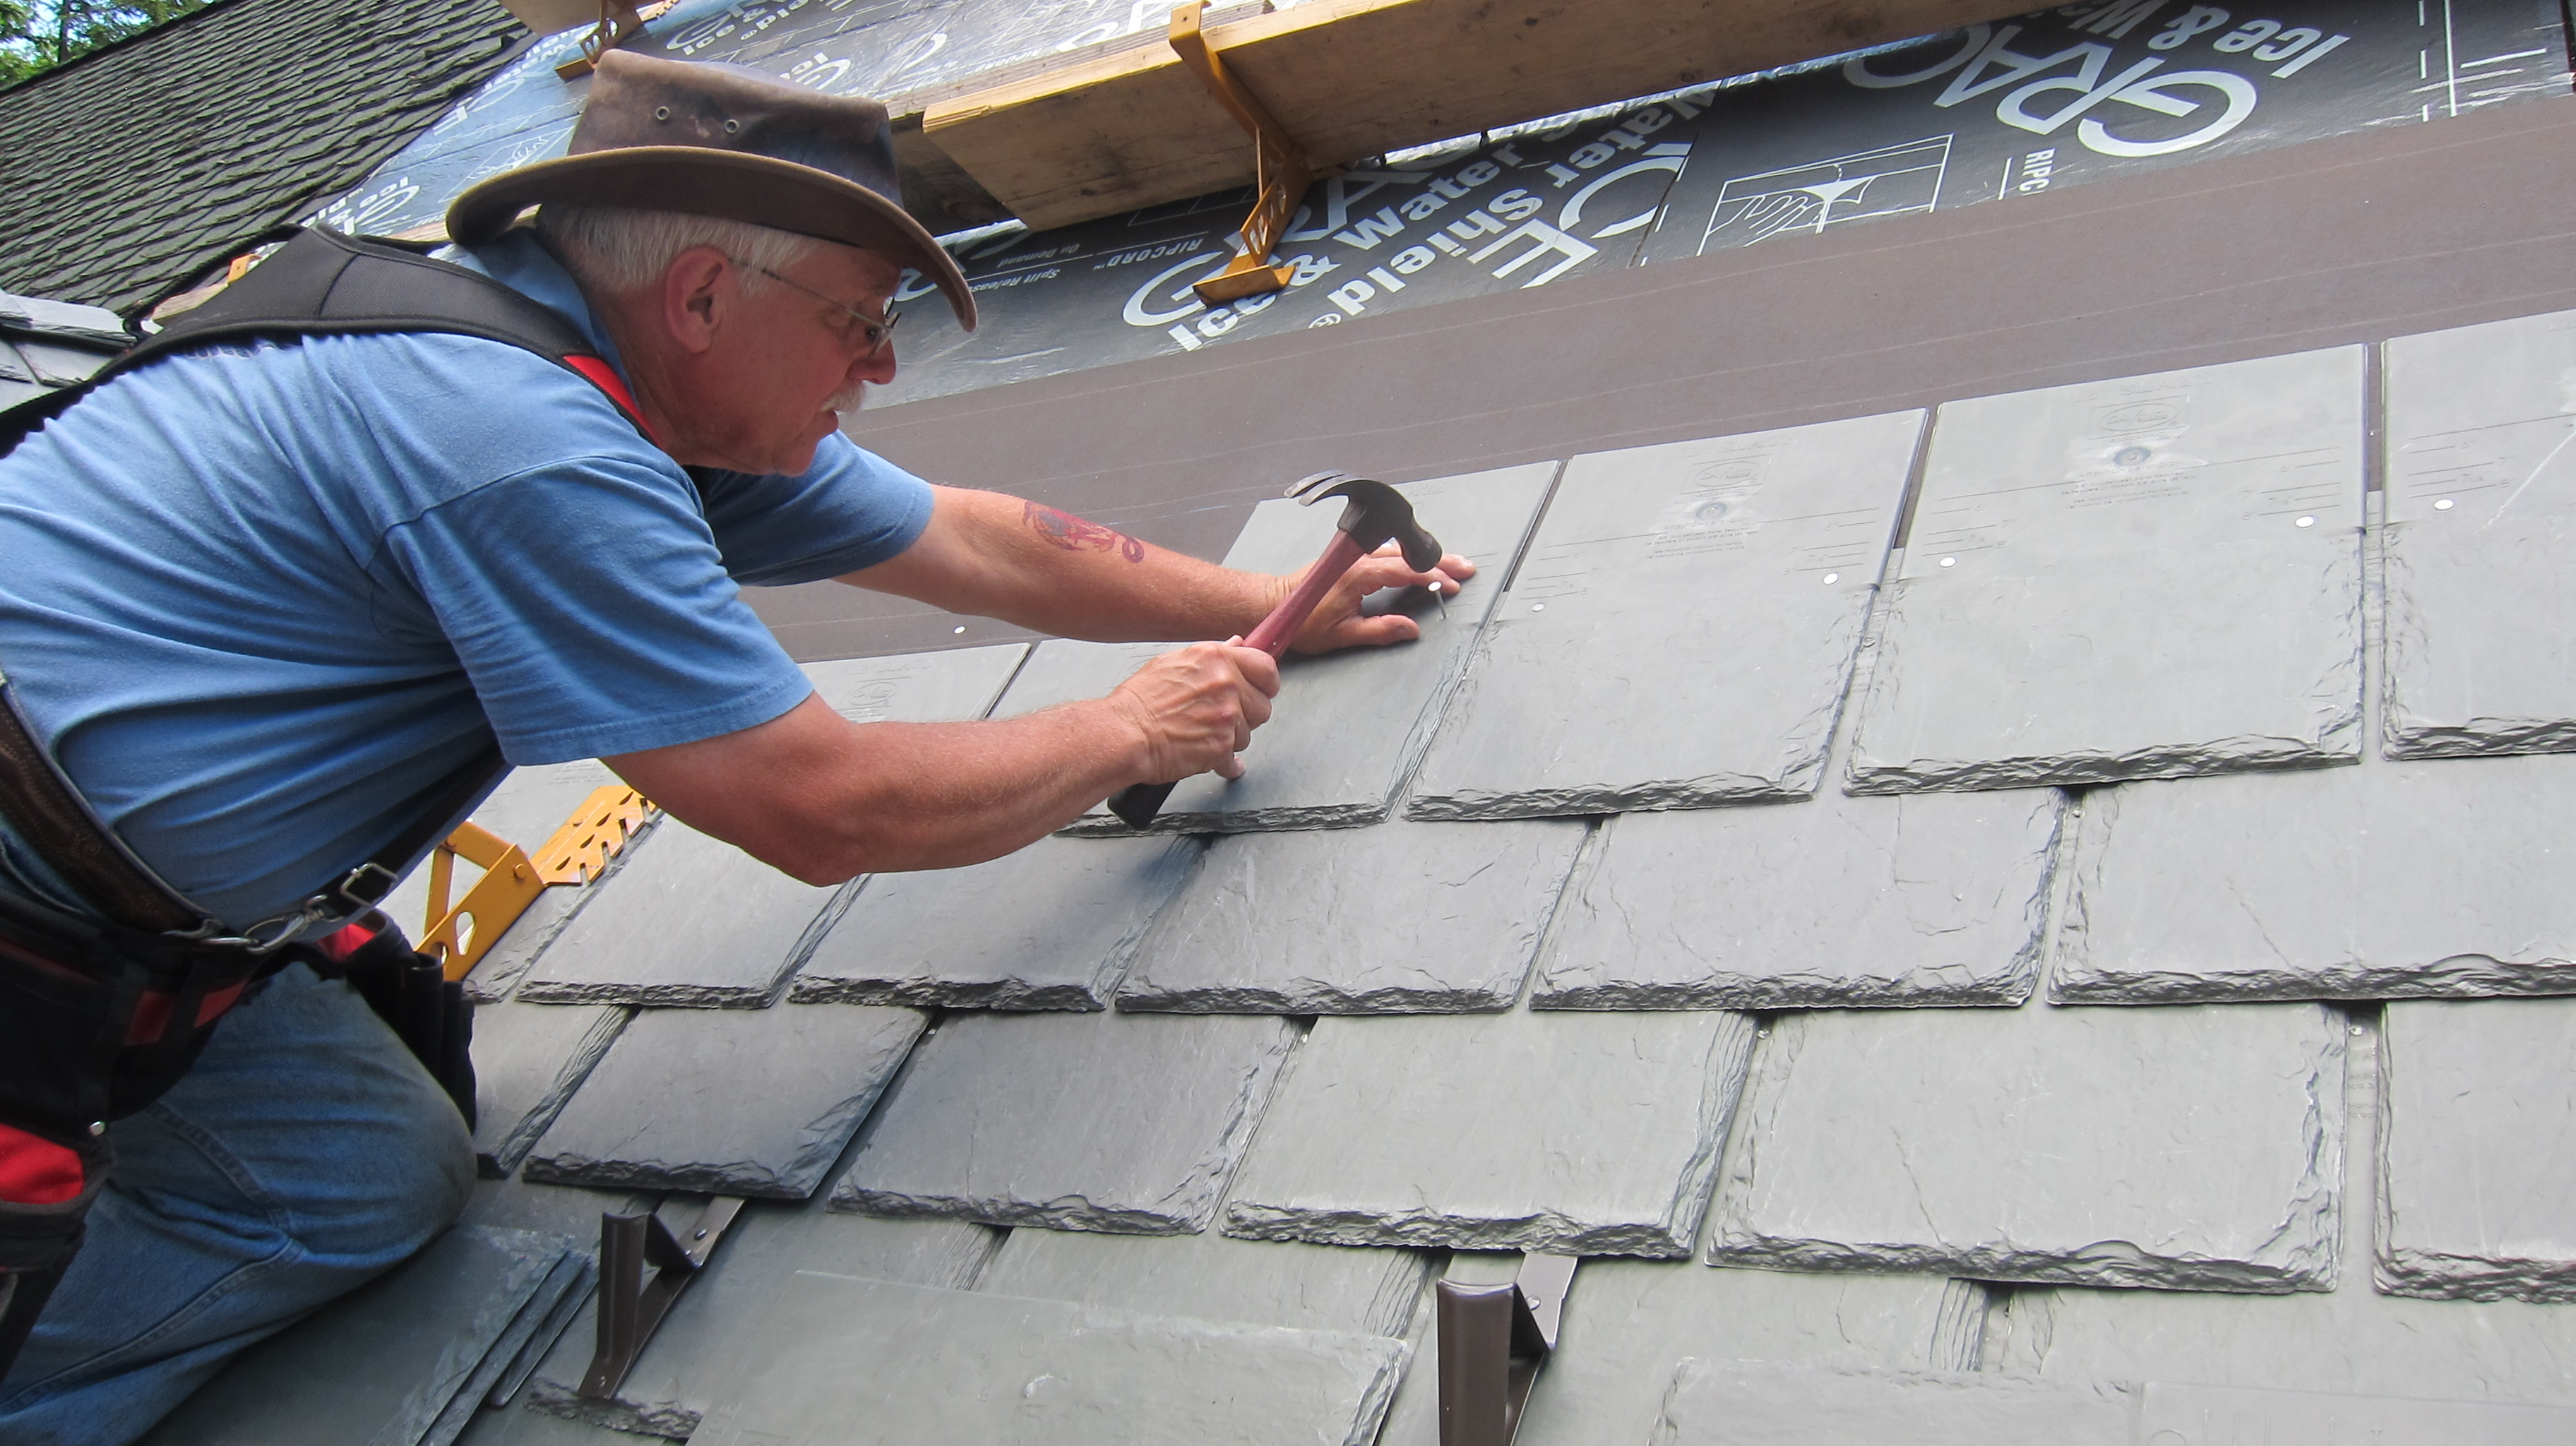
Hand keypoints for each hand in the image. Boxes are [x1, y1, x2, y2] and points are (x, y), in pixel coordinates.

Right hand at [1107, 640, 1280, 782]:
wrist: (1123, 733)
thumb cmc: (1140, 701)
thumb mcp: (1173, 663)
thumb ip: (1213, 655)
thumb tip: (1236, 645)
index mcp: (1216, 658)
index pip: (1266, 667)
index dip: (1266, 682)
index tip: (1262, 689)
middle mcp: (1225, 684)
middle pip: (1262, 705)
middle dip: (1246, 714)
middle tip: (1221, 716)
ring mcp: (1226, 717)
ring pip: (1247, 734)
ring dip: (1230, 737)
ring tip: (1201, 733)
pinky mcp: (1221, 747)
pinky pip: (1234, 759)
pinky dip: (1223, 763)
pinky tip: (1208, 755)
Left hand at [1284, 543, 1477, 653]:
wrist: (1276, 603)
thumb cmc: (1305, 621)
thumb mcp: (1343, 635)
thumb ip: (1380, 631)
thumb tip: (1411, 630)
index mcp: (1359, 575)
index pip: (1405, 571)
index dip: (1432, 577)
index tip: (1452, 585)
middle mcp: (1358, 559)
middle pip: (1407, 555)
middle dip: (1439, 561)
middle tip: (1466, 568)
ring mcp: (1354, 555)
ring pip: (1398, 550)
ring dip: (1424, 556)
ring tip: (1450, 563)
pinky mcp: (1351, 557)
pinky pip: (1386, 551)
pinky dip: (1407, 555)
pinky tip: (1418, 561)